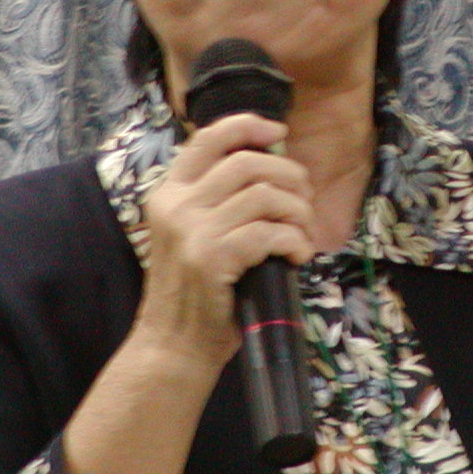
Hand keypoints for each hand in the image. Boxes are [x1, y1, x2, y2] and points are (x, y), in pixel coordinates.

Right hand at [135, 113, 315, 368]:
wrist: (172, 347)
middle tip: (305, 200)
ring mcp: (191, 231)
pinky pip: (270, 233)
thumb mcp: (191, 236)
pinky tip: (297, 257)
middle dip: (289, 175)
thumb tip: (272, 169)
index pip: (208, 138)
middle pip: (247, 162)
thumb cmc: (194, 294)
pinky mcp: (211, 258)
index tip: (278, 133)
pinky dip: (294, 242)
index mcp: (168, 194)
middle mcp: (176, 205)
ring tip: (303, 235)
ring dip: (297, 213)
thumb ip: (216, 202)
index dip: (248, 126)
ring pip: (265, 195)